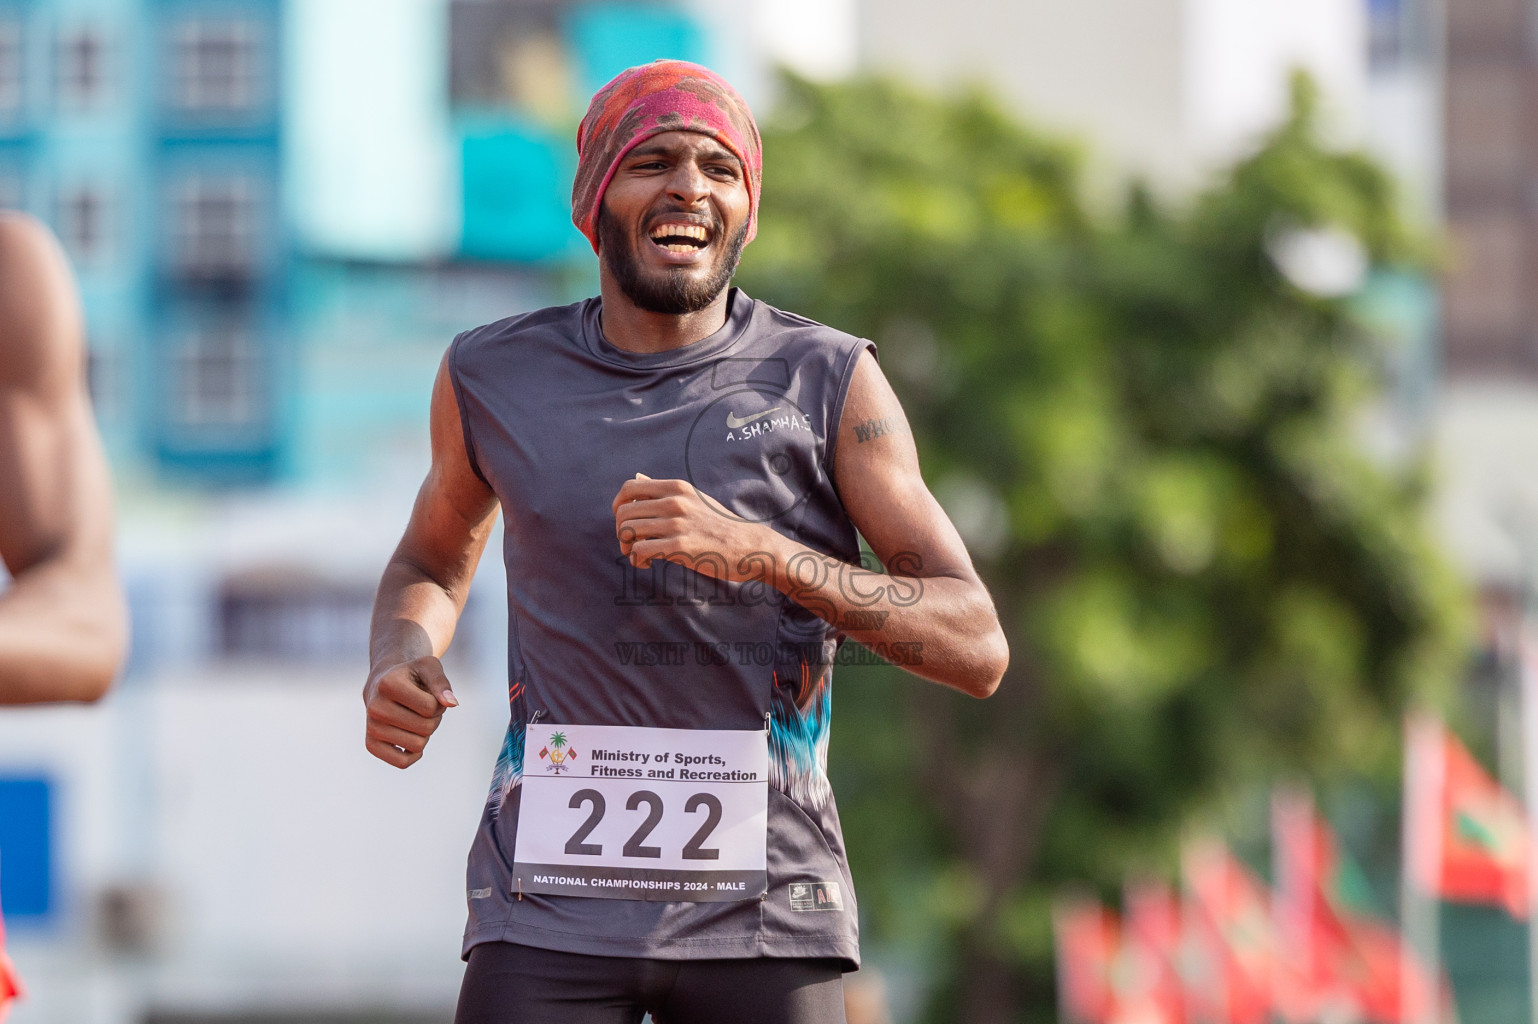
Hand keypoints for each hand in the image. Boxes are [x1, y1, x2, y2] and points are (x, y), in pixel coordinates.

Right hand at [363, 656, 457, 767]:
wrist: (383, 683)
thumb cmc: (411, 675)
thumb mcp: (428, 668)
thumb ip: (441, 683)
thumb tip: (452, 703)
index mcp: (388, 684)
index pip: (431, 707)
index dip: (438, 703)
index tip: (429, 695)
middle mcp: (375, 707)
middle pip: (426, 728)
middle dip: (433, 718)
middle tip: (423, 707)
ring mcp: (371, 727)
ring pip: (417, 745)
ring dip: (425, 734)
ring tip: (415, 717)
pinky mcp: (371, 745)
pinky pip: (402, 762)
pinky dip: (414, 754)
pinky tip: (411, 738)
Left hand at [611, 473, 770, 577]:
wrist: (749, 546)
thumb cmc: (719, 526)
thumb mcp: (694, 499)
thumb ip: (664, 490)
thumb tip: (638, 477)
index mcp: (677, 488)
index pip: (629, 487)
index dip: (618, 505)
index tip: (624, 520)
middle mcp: (675, 502)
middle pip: (624, 512)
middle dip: (621, 531)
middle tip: (631, 544)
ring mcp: (677, 524)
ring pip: (628, 532)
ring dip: (627, 548)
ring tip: (639, 556)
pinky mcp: (680, 547)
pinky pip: (640, 551)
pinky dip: (637, 560)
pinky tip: (648, 563)